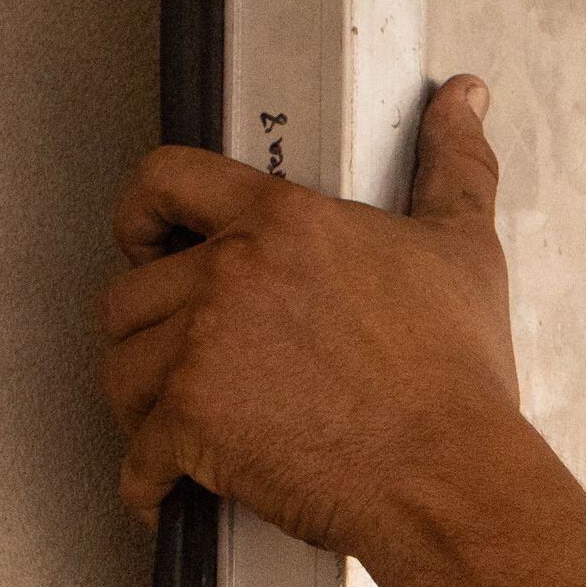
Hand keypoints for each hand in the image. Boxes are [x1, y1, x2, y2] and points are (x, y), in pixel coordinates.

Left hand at [99, 76, 533, 562]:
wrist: (452, 474)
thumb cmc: (456, 375)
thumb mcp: (463, 252)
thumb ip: (452, 166)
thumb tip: (463, 100)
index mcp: (284, 222)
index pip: (165, 178)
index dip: (143, 211)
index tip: (147, 240)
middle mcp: (229, 276)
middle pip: (128, 291)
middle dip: (151, 330)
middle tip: (190, 359)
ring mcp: (199, 351)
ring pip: (121, 371)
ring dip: (146, 404)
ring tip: (188, 424)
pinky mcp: (188, 426)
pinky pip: (135, 455)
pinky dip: (149, 480)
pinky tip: (177, 486)